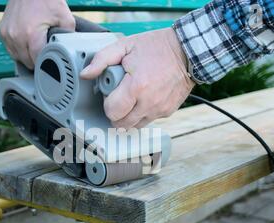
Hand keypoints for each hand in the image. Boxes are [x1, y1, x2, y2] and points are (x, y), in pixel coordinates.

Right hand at [0, 0, 74, 68]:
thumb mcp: (65, 17)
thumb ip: (68, 36)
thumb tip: (70, 49)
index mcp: (31, 35)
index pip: (37, 61)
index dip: (46, 63)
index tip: (51, 62)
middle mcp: (16, 36)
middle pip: (27, 62)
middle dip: (37, 61)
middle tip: (45, 55)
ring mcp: (7, 34)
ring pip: (17, 58)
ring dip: (26, 56)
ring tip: (36, 48)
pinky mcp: (2, 32)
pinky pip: (10, 49)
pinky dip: (18, 49)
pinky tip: (27, 44)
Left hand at [80, 28, 194, 128]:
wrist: (188, 51)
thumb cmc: (157, 46)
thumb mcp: (125, 46)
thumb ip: (102, 59)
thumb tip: (85, 74)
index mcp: (136, 87)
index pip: (112, 112)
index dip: (107, 103)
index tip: (111, 92)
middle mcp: (148, 103)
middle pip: (121, 124)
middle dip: (115, 113)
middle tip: (119, 97)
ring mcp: (159, 110)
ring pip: (134, 126)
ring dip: (128, 116)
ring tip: (132, 98)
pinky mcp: (167, 112)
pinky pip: (148, 120)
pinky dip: (142, 113)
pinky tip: (145, 97)